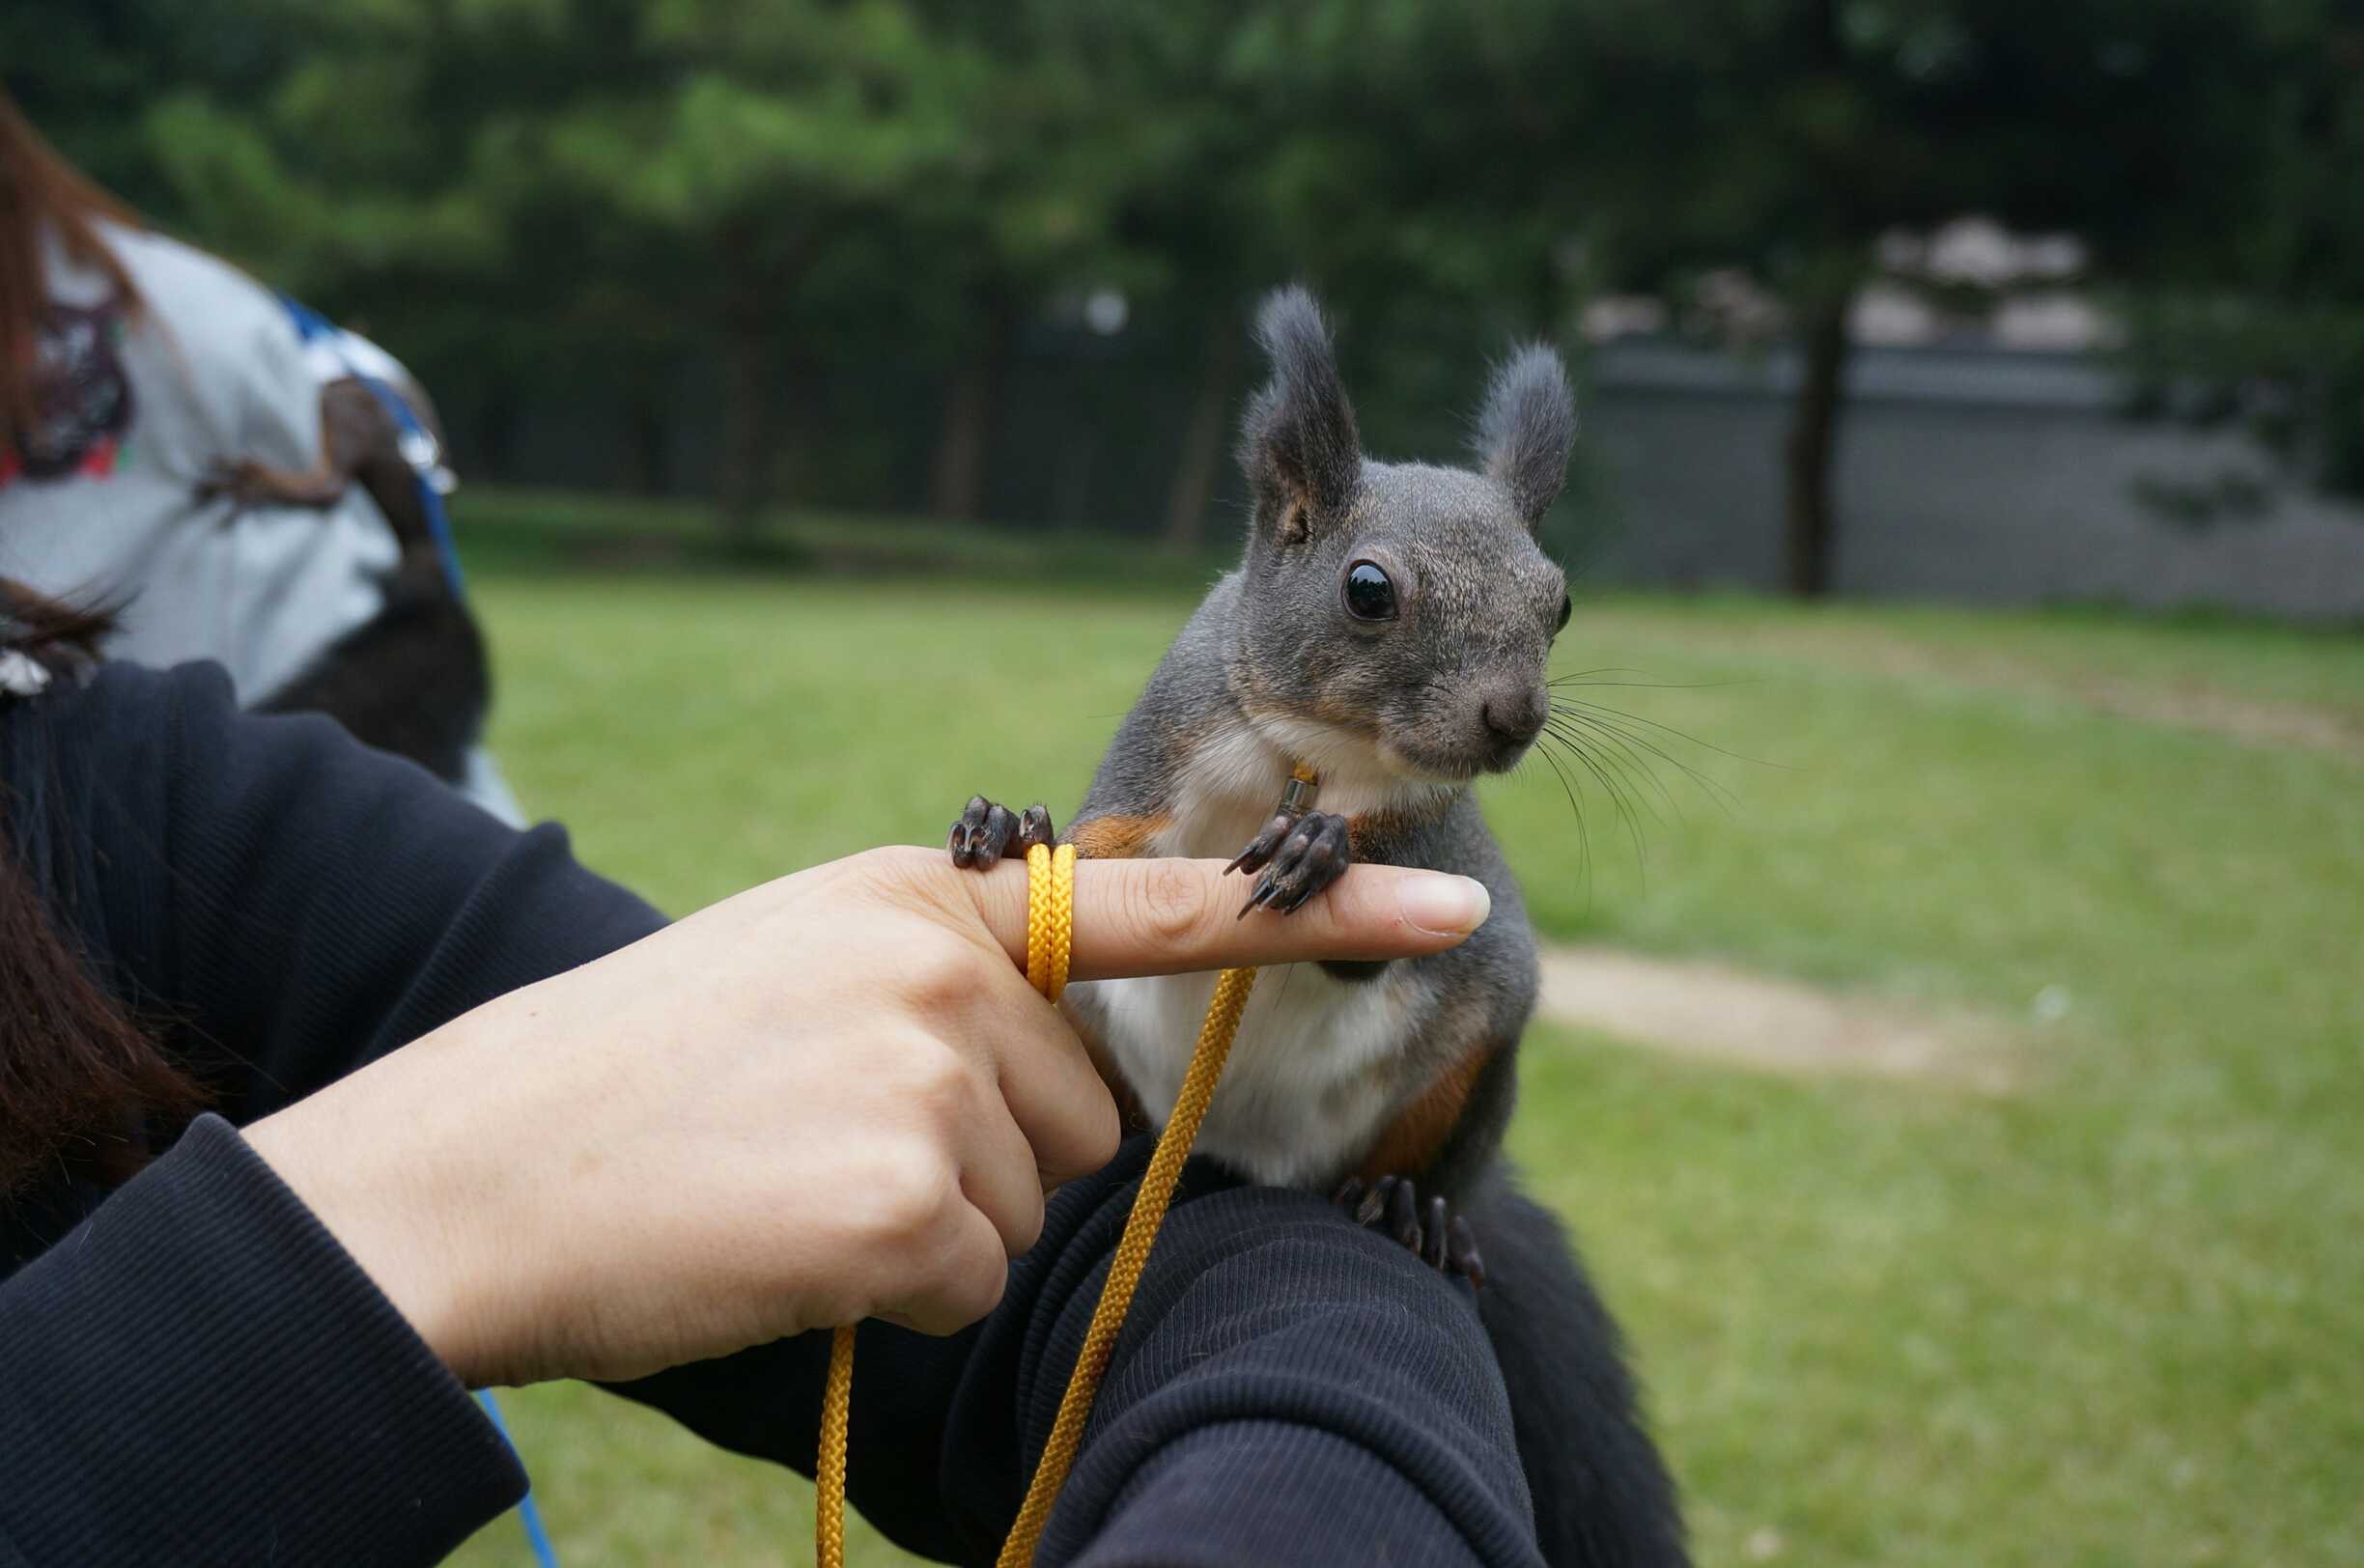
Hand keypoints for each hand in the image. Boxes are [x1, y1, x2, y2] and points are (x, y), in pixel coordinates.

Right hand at [243, 847, 1490, 1386]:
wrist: (476, 1164)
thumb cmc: (641, 1075)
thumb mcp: (805, 959)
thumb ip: (949, 973)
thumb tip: (1066, 1049)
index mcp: (927, 894)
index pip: (1161, 903)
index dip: (1319, 913)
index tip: (1447, 906)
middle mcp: (947, 963)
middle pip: (1084, 1115)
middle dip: (986, 1154)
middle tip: (822, 1139)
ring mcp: (932, 1076)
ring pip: (1032, 1202)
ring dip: (928, 1222)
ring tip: (790, 1179)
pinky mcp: (905, 1198)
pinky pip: (968, 1278)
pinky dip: (886, 1291)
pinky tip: (782, 1240)